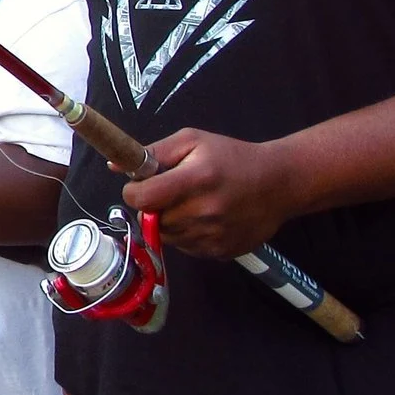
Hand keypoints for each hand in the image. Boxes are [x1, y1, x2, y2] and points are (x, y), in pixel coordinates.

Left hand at [119, 128, 304, 258]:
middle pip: (152, 219)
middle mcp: (202, 212)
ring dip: (169, 222)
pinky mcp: (219, 253)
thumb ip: (153, 152)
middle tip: (172, 192)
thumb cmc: (232, 157)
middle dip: (153, 206)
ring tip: (192, 203)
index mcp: (194, 180)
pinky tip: (206, 218)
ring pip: (167, 236)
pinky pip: (186, 248)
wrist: (279, 183)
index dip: (134, 192)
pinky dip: (187, 235)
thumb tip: (115, 165)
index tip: (141, 185)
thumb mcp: (193, 141)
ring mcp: (211, 236)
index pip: (142, 198)